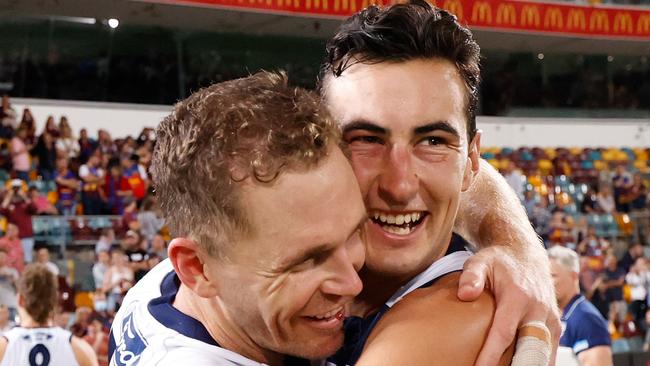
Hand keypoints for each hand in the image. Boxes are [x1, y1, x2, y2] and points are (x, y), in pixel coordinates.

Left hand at [457, 246, 560, 365]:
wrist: (525, 255)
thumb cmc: (498, 261)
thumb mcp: (480, 261)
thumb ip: (471, 277)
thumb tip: (465, 294)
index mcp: (518, 297)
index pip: (504, 334)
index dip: (491, 355)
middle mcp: (539, 311)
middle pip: (529, 352)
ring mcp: (550, 321)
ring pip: (543, 356)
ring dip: (526, 365)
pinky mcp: (555, 327)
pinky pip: (549, 353)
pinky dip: (537, 363)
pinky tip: (518, 365)